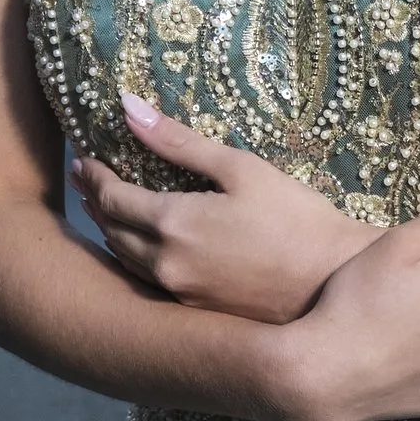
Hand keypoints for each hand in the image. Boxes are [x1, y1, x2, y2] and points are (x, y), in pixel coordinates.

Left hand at [74, 96, 372, 326]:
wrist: (334, 286)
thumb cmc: (296, 220)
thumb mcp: (240, 169)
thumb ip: (178, 142)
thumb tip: (128, 108)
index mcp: (172, 224)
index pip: (112, 197)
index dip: (95, 176)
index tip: (86, 159)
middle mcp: (165, 264)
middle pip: (111, 230)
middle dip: (95, 201)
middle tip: (85, 180)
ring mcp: (179, 293)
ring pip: (124, 261)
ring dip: (109, 232)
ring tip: (104, 209)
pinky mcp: (195, 312)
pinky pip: (147, 281)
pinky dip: (132, 258)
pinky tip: (139, 248)